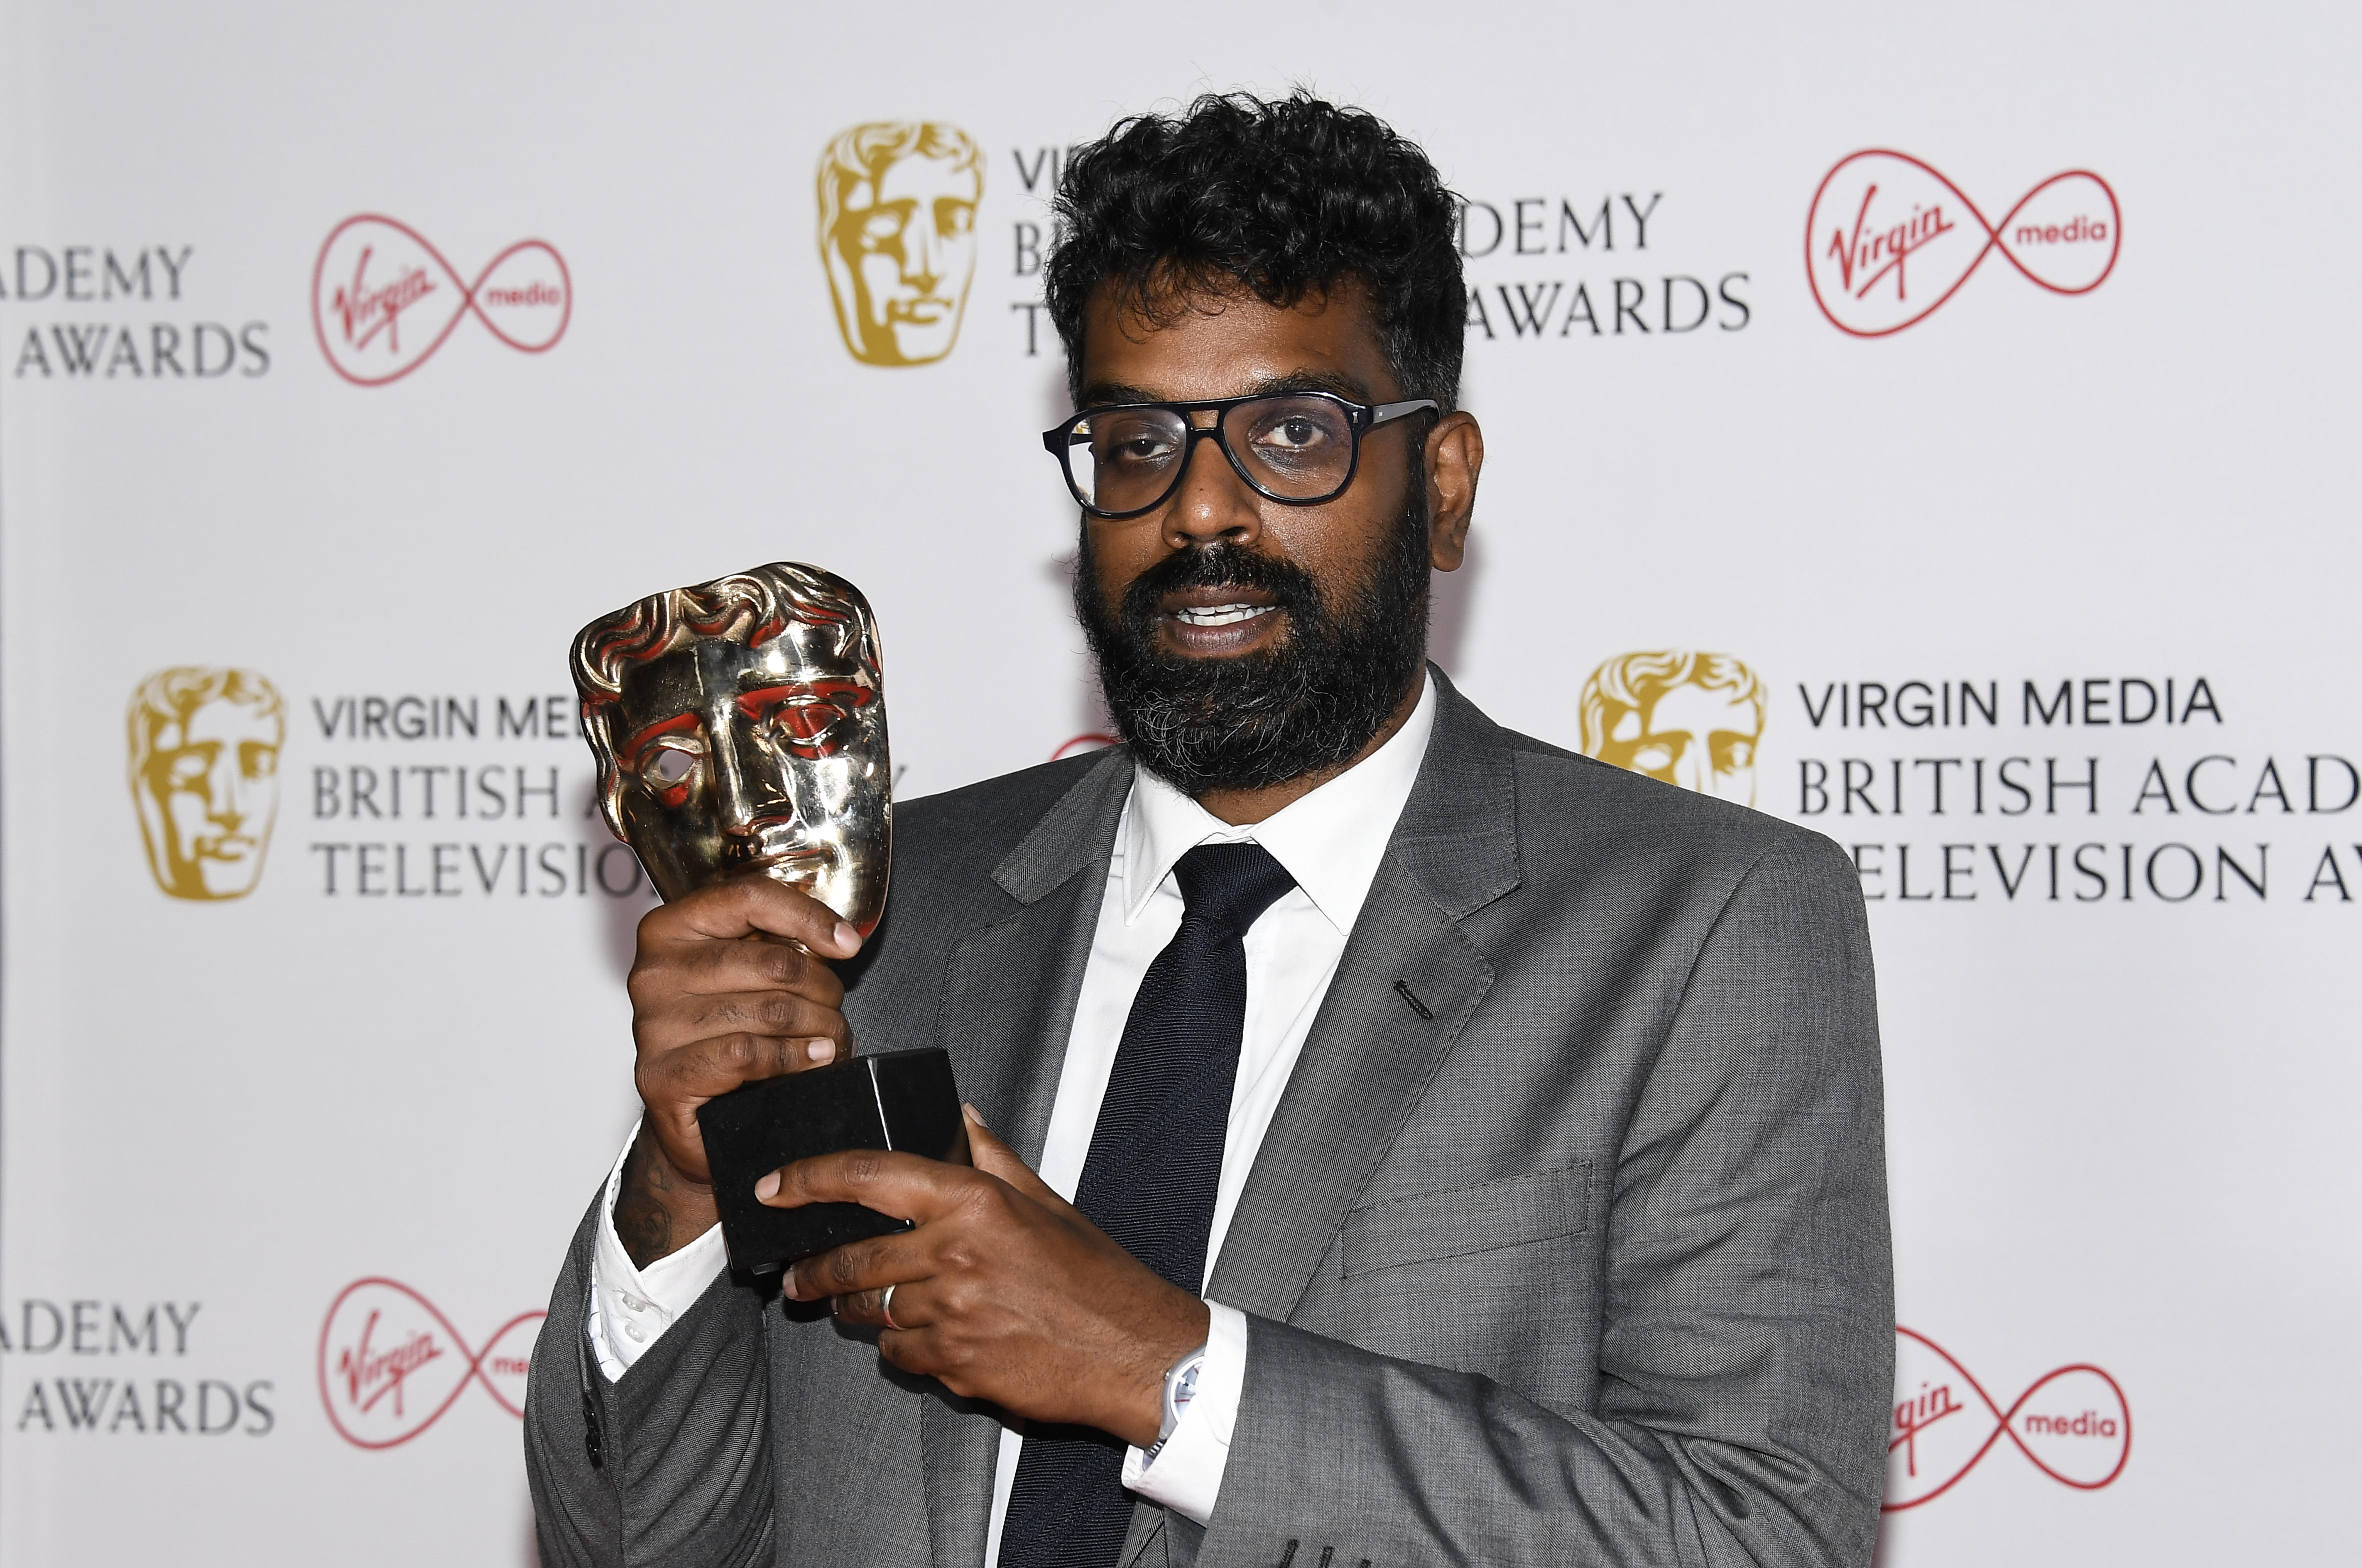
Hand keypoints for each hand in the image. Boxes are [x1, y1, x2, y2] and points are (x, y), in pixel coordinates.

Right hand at [614, 875, 862, 1267]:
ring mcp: (652, 1026)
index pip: (748, 898)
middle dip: (822, 988)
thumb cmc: (725, 1040)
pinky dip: (793, 1058)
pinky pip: (747, 1054)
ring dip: (819, 1027)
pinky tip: (814, 1060)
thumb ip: (775, 946)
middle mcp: (653, 972)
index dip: (809, 916)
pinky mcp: (661, 1076)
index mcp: (670, 929)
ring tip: (832, 1040)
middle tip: (836, 1010)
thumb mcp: (746, 978)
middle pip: (770, 961)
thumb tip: (840, 939)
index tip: (848, 943)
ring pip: (769, 1010)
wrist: (695, 1122)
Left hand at [766, 1108, 1209, 1447]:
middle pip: (852, 1257)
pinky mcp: (955, 1364)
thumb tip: (961, 1118)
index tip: (773, 1188)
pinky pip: (899, 1355)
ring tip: (855, 1305)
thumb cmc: (1093, 1275)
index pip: (867, 1176)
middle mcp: (955, 1253)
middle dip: (814, 1268)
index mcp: (974, 1201)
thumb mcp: (1047, 1203)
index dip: (807, 1179)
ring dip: (856, 1309)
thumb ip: (992, 1159)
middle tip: (798, 1274)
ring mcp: (952, 1313)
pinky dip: (901, 1348)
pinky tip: (925, 1339)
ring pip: (870, 1311)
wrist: (1133, 1351)